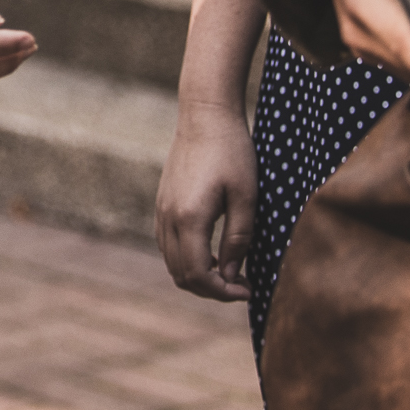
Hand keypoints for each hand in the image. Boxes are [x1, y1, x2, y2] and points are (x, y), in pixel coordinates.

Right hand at [155, 99, 257, 300]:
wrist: (205, 116)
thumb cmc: (232, 152)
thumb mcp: (246, 197)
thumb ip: (238, 239)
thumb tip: (232, 276)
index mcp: (190, 218)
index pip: (198, 275)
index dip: (223, 292)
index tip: (248, 290)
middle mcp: (168, 218)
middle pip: (181, 275)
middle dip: (211, 290)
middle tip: (241, 286)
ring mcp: (161, 210)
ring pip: (171, 262)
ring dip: (198, 276)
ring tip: (230, 272)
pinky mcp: (162, 203)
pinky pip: (167, 245)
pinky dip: (187, 259)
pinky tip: (212, 253)